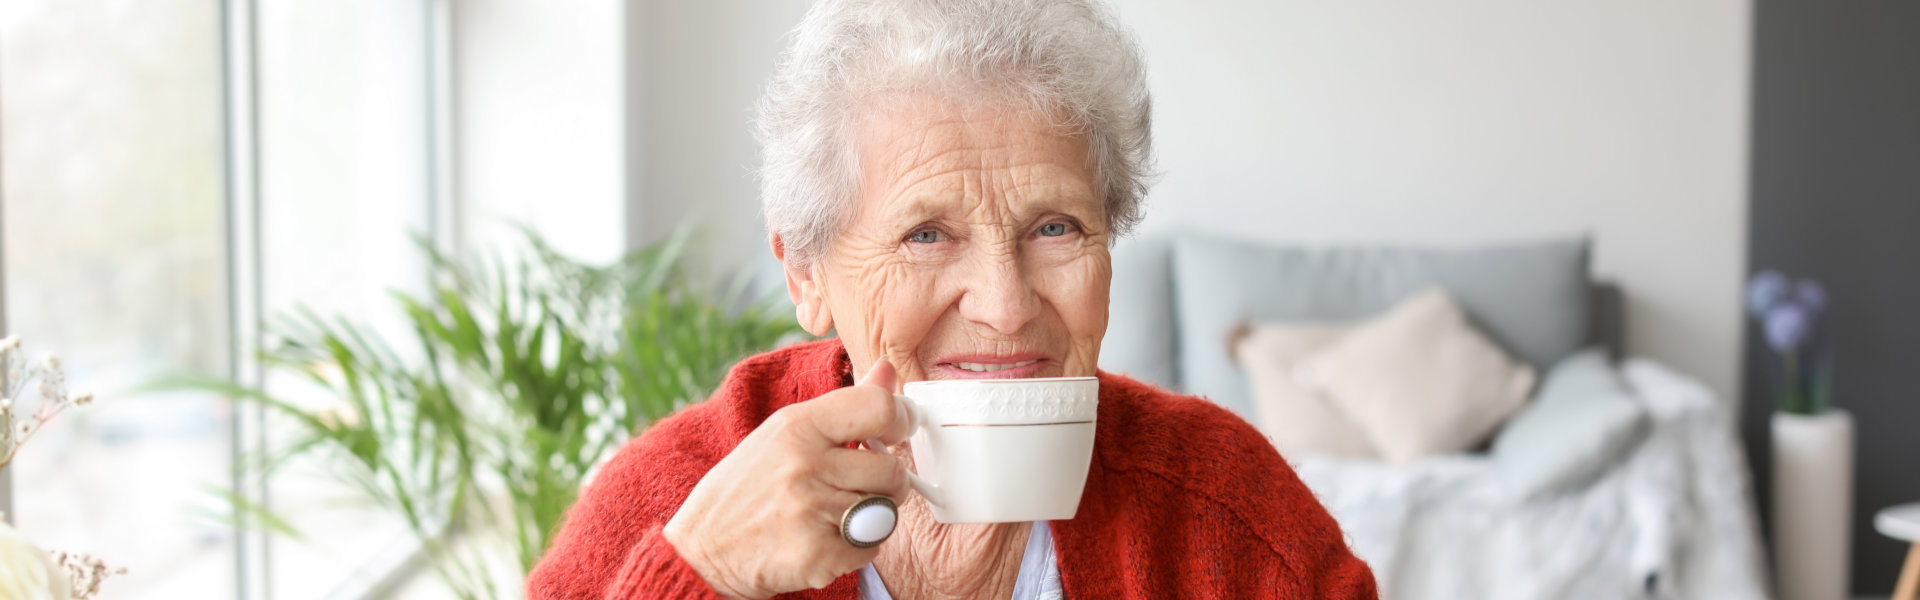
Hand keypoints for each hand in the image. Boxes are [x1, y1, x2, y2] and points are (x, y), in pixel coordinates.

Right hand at [663, 361, 913, 598]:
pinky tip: (825, 539)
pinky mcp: (817, 554)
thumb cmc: (747, 487)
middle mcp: (805, 465)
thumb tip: (888, 373)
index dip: (901, 419)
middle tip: (859, 485)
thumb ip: (843, 405)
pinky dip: (856, 548)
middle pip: (891, 469)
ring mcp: (811, 511)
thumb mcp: (784, 433)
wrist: (703, 550)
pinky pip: (871, 547)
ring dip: (871, 516)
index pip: (878, 407)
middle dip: (886, 482)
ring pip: (886, 511)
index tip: (899, 430)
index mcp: (797, 426)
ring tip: (835, 513)